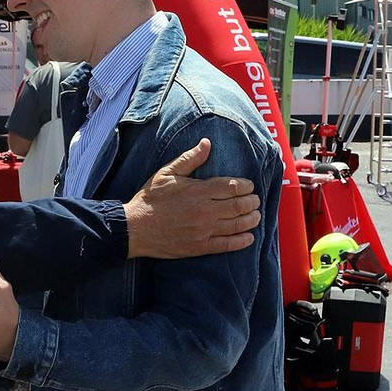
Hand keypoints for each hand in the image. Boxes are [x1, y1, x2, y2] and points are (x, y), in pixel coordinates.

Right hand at [125, 138, 260, 258]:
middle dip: (252, 202)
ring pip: (237, 225)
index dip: (246, 186)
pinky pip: (227, 245)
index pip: (232, 187)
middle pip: (239, 205)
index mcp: (198, 191)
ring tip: (256, 216)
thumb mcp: (167, 173)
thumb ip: (190, 159)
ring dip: (251, 220)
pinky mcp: (200, 247)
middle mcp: (205, 211)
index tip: (249, 186)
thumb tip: (207, 143)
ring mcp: (204, 231)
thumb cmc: (150, 199)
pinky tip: (249, 237)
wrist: (135, 228)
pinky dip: (241, 241)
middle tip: (256, 200)